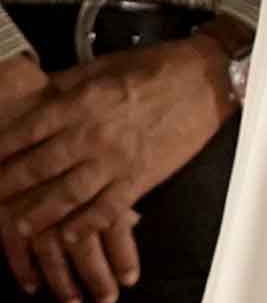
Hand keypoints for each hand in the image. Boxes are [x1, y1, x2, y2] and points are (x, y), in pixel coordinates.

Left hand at [0, 38, 233, 236]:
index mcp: (81, 103)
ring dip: (37, 214)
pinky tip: (66, 236)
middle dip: (7, 185)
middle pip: (38, 168)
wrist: (210, 78)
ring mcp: (116, 160)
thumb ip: (68, 85)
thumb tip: (35, 96)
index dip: (0, 147)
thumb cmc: (157, 67)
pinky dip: (83, 226)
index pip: (27, 131)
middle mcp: (92, 135)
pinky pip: (106, 210)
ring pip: (65, 195)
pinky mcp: (141, 178)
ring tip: (16, 227)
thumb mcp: (105, 66)